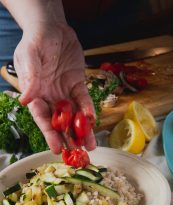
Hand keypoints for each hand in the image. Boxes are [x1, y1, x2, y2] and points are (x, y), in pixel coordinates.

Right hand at [14, 23, 95, 153]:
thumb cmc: (35, 41)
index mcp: (36, 95)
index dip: (50, 134)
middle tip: (78, 154)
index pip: (42, 119)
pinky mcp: (78, 85)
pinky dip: (88, 110)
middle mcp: (51, 98)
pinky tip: (93, 121)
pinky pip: (84, 99)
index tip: (57, 149)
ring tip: (90, 146)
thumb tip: (25, 101)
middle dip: (69, 138)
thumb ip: (30, 79)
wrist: (52, 28)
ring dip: (82, 131)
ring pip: (74, 115)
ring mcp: (65, 92)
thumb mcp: (28, 57)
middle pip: (60, 122)